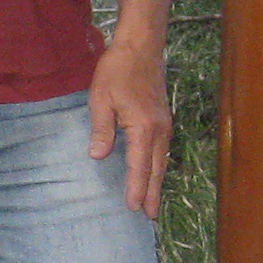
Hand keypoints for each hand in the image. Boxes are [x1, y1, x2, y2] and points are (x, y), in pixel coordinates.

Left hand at [88, 38, 170, 217]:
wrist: (140, 46)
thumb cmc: (117, 70)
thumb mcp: (101, 99)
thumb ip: (101, 129)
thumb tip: (98, 156)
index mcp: (143, 127)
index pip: (140, 166)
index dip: (137, 188)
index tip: (134, 208)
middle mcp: (159, 129)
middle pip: (156, 168)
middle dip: (152, 193)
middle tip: (150, 216)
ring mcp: (164, 124)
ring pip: (162, 160)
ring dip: (157, 181)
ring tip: (153, 202)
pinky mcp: (162, 118)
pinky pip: (162, 149)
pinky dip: (158, 166)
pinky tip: (153, 173)